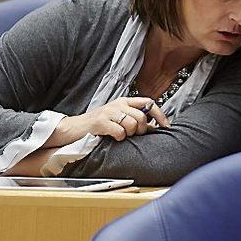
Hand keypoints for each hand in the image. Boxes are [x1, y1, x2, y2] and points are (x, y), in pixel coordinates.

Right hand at [49, 96, 170, 144]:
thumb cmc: (98, 126)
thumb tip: (154, 128)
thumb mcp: (118, 119)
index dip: (160, 114)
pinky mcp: (100, 121)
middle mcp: (118, 104)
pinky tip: (113, 138)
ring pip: (132, 124)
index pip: (148, 102)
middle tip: (133, 135)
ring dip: (129, 134)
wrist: (74, 129)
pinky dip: (119, 137)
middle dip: (141, 130)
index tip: (166, 126)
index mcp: (124, 102)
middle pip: (142, 116)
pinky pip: (120, 131)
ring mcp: (109, 111)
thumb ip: (134, 120)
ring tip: (120, 136)